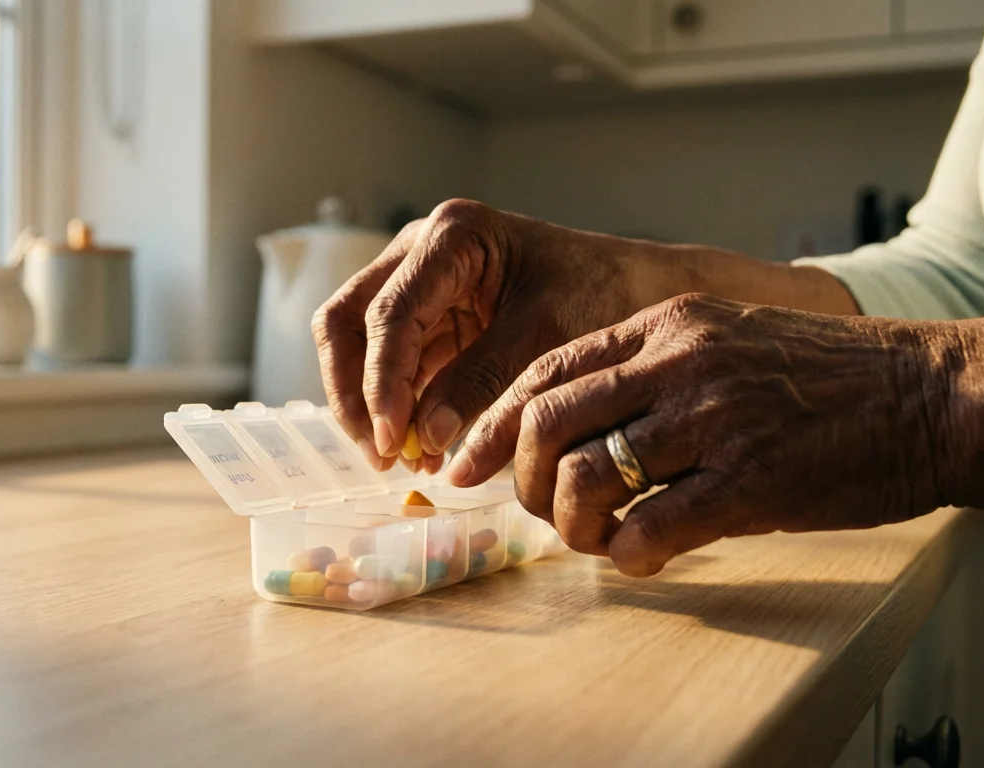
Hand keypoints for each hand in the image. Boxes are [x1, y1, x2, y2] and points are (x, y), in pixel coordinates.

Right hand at [313, 199, 683, 470]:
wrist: (637, 288)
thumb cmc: (601, 294)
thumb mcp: (545, 337)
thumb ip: (481, 381)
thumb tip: (424, 439)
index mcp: (452, 236)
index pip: (389, 312)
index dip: (381, 380)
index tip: (392, 438)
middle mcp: (420, 251)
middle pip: (347, 321)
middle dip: (356, 391)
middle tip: (382, 454)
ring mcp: (418, 284)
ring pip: (356, 345)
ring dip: (370, 404)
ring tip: (403, 461)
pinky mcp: (428, 321)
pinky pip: (391, 365)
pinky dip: (398, 407)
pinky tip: (420, 452)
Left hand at [449, 293, 953, 575]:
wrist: (935, 393)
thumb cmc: (830, 376)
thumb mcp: (730, 338)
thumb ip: (654, 369)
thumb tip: (578, 427)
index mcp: (668, 326)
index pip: (547, 370)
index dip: (495, 423)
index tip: (466, 465)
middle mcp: (681, 363)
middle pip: (551, 423)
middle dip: (525, 481)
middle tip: (543, 512)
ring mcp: (716, 419)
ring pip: (591, 477)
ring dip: (575, 525)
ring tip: (599, 539)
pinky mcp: (752, 480)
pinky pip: (652, 528)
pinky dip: (629, 555)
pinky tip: (642, 558)